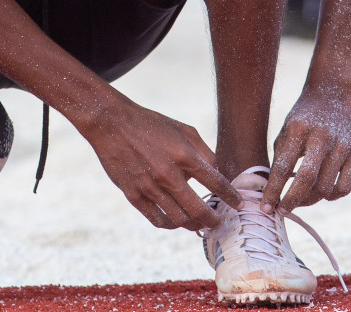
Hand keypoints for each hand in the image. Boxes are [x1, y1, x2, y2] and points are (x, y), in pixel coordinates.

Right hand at [80, 98, 243, 230]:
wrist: (112, 123)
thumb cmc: (152, 124)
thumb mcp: (184, 129)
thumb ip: (204, 152)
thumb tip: (218, 175)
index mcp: (183, 155)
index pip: (215, 183)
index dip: (230, 197)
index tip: (239, 205)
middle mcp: (168, 174)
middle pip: (198, 210)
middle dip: (213, 220)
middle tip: (219, 223)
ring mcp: (149, 187)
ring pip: (179, 219)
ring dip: (194, 226)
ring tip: (200, 225)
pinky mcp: (134, 195)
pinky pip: (157, 219)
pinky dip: (171, 225)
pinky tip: (177, 222)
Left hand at [262, 85, 350, 211]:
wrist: (333, 93)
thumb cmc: (303, 117)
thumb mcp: (286, 130)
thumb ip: (281, 157)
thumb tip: (273, 191)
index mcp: (298, 130)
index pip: (283, 167)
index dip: (273, 191)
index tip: (265, 207)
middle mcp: (322, 138)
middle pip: (306, 180)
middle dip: (292, 201)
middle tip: (283, 210)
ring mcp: (342, 146)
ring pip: (326, 188)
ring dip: (311, 199)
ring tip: (302, 197)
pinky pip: (345, 187)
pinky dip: (332, 196)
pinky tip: (322, 193)